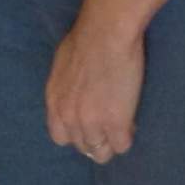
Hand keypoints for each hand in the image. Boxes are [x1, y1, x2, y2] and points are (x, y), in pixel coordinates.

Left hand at [45, 3, 144, 164]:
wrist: (106, 32)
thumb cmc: (85, 38)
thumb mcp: (63, 66)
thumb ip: (67, 89)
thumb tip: (77, 98)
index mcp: (54, 102)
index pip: (60, 137)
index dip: (76, 132)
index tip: (89, 122)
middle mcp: (69, 117)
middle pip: (83, 146)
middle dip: (96, 137)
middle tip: (109, 122)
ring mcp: (91, 123)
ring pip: (102, 153)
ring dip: (112, 140)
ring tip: (121, 123)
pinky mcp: (115, 124)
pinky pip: (122, 146)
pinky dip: (127, 136)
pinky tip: (130, 120)